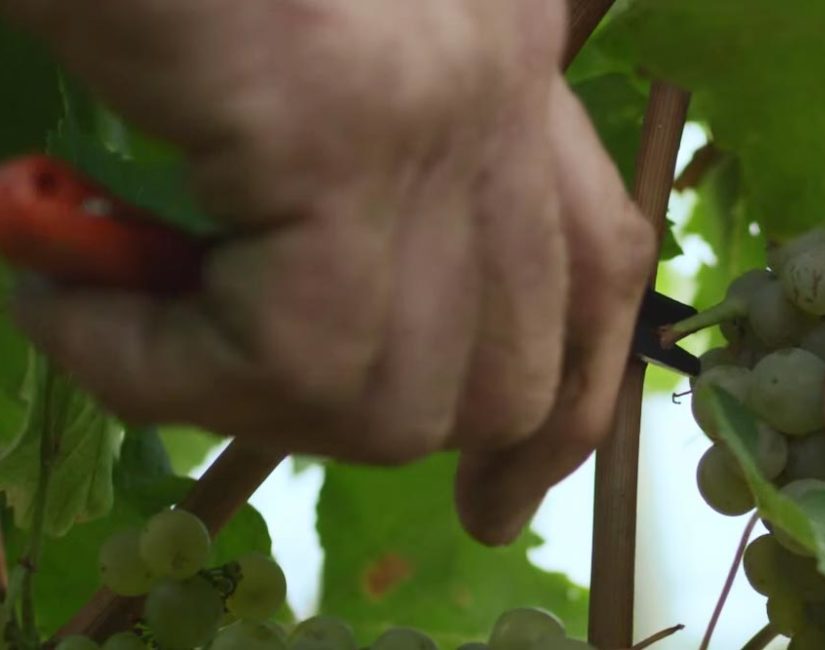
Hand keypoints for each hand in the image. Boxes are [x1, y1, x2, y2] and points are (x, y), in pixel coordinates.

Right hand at [0, 0, 654, 544]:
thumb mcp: (305, 77)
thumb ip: (369, 184)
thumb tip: (336, 334)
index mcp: (508, 65)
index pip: (600, 269)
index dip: (561, 403)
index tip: (503, 499)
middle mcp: (503, 91)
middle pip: (518, 367)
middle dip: (385, 427)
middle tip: (253, 395)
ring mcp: (432, 116)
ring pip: (403, 397)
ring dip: (239, 394)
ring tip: (114, 315)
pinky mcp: (340, 138)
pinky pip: (284, 363)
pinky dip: (151, 370)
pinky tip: (65, 301)